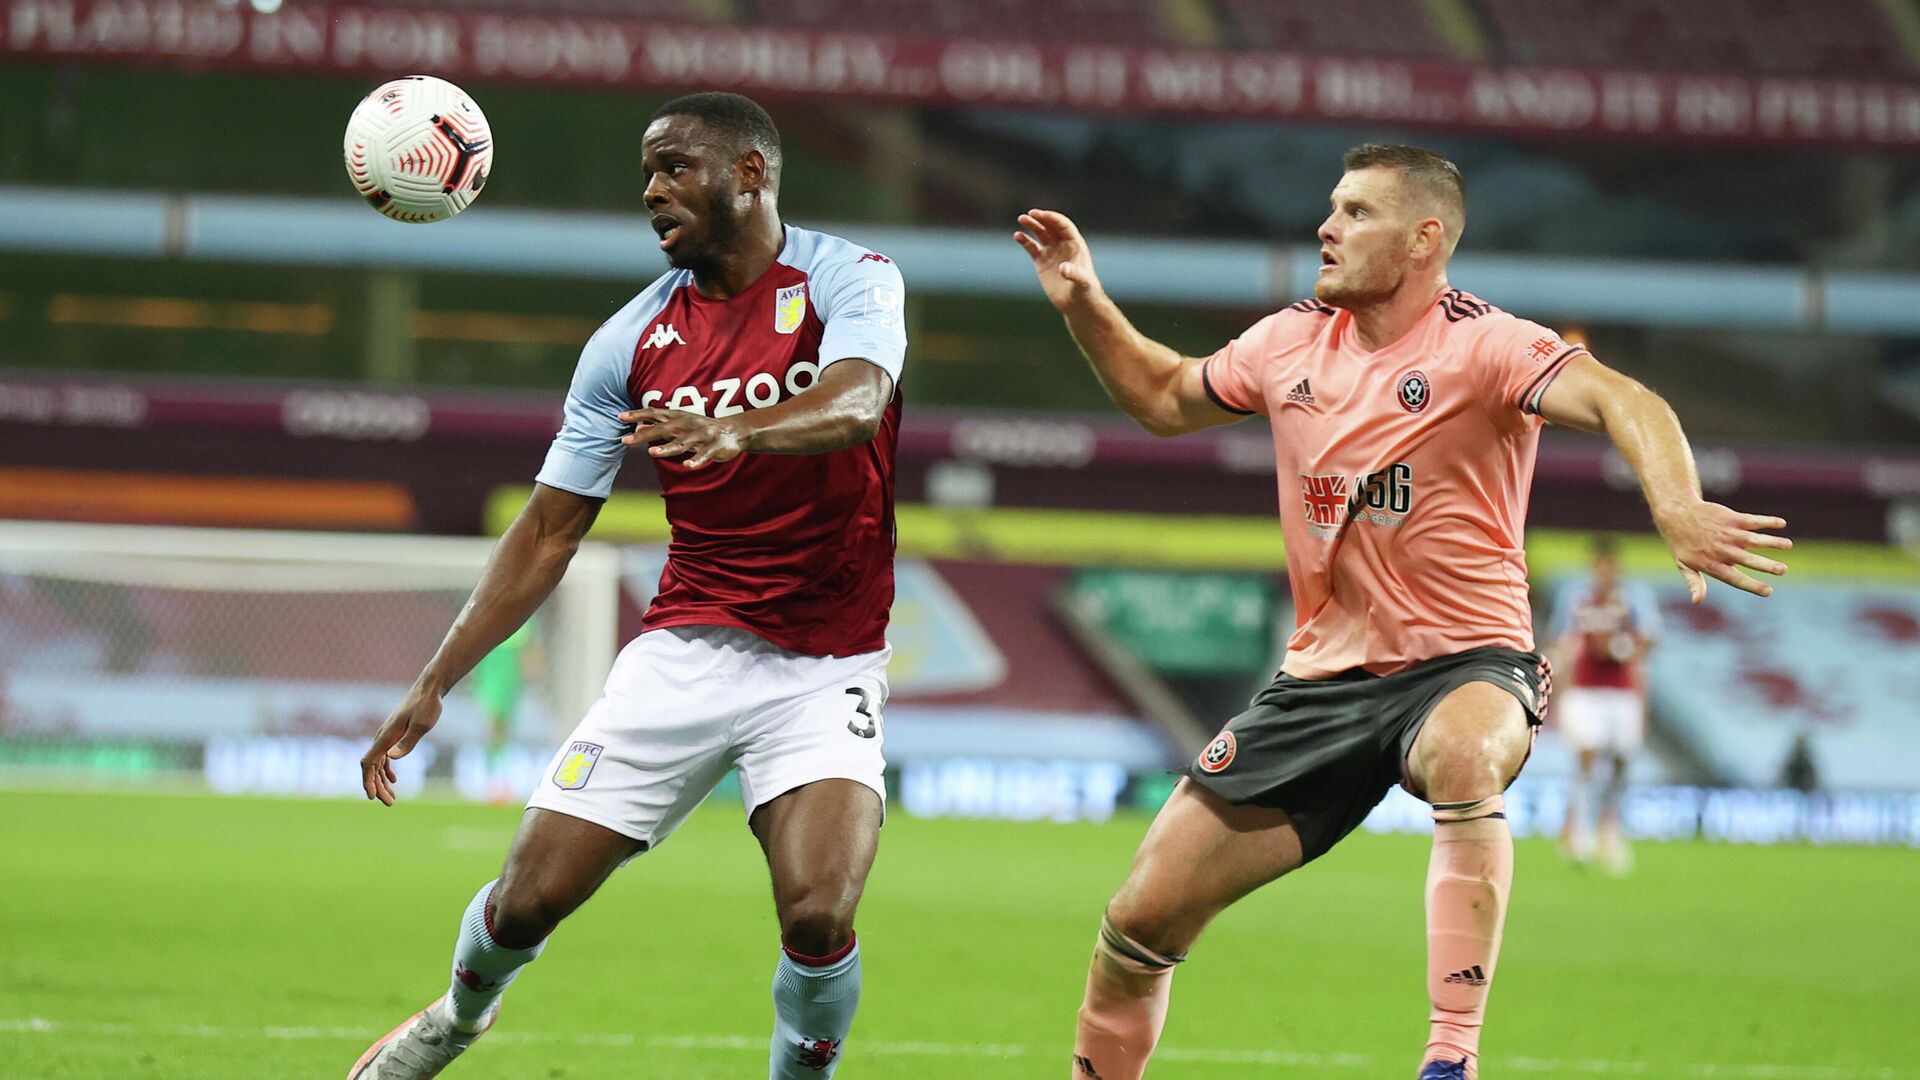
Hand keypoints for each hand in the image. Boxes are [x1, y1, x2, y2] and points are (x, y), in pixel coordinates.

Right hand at [360, 683, 441, 805]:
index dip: (368, 780)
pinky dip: (386, 770)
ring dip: (382, 781)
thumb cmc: (427, 706)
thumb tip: (391, 758)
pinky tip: (393, 780)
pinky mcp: (394, 735)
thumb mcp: (421, 725)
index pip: (368, 762)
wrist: (429, 689)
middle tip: (390, 803)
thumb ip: (408, 742)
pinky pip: (384, 757)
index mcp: (385, 736)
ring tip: (391, 798)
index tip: (373, 797)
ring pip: (378, 763)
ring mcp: (386, 736)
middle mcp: (382, 737)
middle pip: (372, 767)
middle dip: (377, 786)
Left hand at [619, 407, 743, 468]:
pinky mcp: (715, 447)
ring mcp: (702, 435)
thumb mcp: (680, 425)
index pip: (654, 413)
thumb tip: (637, 427)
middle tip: (625, 440)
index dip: (638, 414)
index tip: (620, 417)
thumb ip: (660, 427)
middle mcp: (688, 424)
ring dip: (667, 447)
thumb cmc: (701, 428)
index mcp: (678, 417)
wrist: (734, 431)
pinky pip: (704, 454)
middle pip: (663, 428)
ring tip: (652, 453)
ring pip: (682, 442)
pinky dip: (696, 460)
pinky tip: (687, 466)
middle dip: (644, 435)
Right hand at [1014, 209, 1103, 312]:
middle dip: (1041, 219)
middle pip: (1051, 226)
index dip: (1052, 218)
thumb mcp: (1082, 283)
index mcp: (1075, 244)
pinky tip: (1017, 236)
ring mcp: (1052, 253)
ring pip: (1041, 234)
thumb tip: (1063, 268)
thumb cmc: (1085, 292)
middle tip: (1029, 214)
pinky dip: (1025, 240)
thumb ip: (1074, 274)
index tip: (1041, 215)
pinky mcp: (1042, 262)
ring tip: (1021, 219)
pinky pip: (1032, 247)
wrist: (1077, 304)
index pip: (1063, 225)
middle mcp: (1063, 245)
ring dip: (1032, 225)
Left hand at [1655, 500, 1790, 602]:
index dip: (1752, 585)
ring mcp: (1728, 533)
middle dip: (1767, 565)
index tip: (1769, 591)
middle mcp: (1722, 550)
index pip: (1735, 578)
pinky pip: (1753, 521)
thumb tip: (1697, 601)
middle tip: (1784, 570)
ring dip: (1772, 541)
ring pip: (1754, 539)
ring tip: (1788, 545)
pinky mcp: (1732, 519)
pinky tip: (1781, 524)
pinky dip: (1767, 521)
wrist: (1678, 514)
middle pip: (1748, 560)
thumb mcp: (1683, 565)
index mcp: (1712, 564)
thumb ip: (1694, 582)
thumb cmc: (1682, 543)